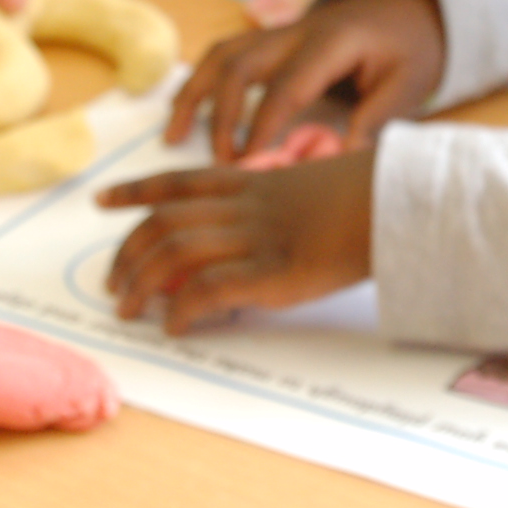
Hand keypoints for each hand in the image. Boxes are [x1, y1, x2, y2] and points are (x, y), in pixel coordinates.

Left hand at [97, 150, 374, 332]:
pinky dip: (182, 308)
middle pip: (167, 219)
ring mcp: (258, 239)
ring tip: (127, 308)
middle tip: (110, 280)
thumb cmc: (377, 195)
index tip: (103, 201)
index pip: (184, 181)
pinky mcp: (273, 274)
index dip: (137, 191)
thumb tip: (276, 224)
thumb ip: (289, 201)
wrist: (405, 201)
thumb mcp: (323, 185)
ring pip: (176, 250)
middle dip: (128, 250)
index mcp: (259, 182)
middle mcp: (249, 207)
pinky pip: (210, 288)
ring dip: (141, 281)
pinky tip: (173, 326)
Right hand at [164, 0, 443, 161]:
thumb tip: (337, 163)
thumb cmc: (415, 47)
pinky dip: (205, 78)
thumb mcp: (408, 85)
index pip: (286, 88)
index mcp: (332, 41)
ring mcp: (284, 29)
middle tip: (218, 163)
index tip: (247, 167)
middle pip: (240, 62)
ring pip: (224, 51)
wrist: (418, 3)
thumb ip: (373, 121)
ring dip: (195, 91)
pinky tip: (188, 109)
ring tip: (174, 134)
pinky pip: (230, 51)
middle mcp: (299, 30)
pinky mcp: (278, 36)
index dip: (262, 129)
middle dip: (220, 113)